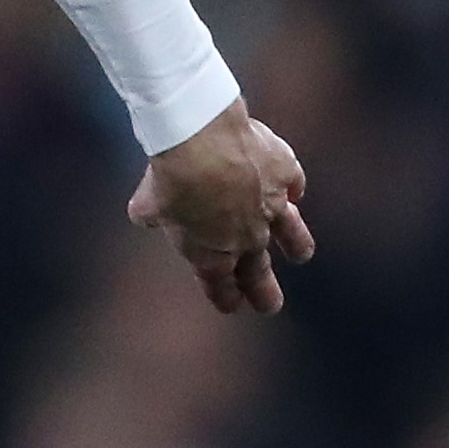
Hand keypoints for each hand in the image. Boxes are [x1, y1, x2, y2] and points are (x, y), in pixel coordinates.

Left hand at [127, 100, 313, 314]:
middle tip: (270, 306)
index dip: (225, 296)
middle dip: (263, 291)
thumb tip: (148, 214)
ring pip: (290, 234)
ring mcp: (272, 207)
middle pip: (257, 272)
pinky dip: (292, 189)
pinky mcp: (286, 174)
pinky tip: (293, 190)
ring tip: (301, 254)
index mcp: (211, 254)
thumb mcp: (147, 206)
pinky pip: (293, 186)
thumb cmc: (170, 178)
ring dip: (295, 244)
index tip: (231, 306)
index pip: (220, 285)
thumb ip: (153, 216)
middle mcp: (247, 237)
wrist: (203, 141)